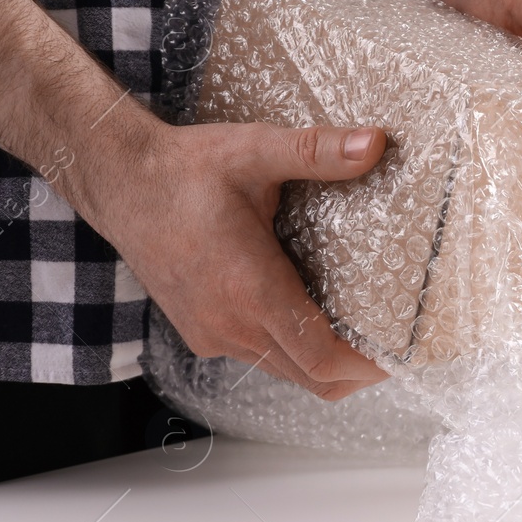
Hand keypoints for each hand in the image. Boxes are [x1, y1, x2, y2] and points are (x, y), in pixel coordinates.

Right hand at [77, 120, 391, 400]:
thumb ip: (317, 151)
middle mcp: (231, 324)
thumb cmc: (183, 170)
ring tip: (363, 327)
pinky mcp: (202, 332)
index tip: (401, 352)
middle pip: (313, 378)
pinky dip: (294, 349)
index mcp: (250, 289)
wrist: (119, 181)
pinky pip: (261, 357)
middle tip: (395, 342)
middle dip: (359, 369)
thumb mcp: (256, 150)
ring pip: (287, 370)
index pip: (321, 358)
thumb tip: (374, 144)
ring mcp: (213, 334)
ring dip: (325, 359)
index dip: (368, 365)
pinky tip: (313, 312)